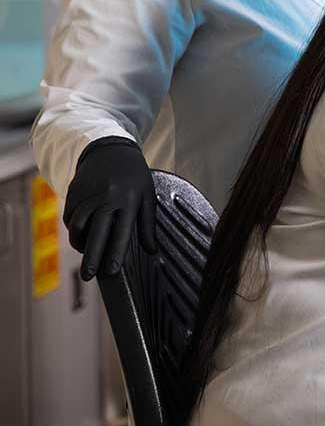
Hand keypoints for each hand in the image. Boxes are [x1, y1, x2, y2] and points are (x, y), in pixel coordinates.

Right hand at [63, 137, 157, 279]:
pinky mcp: (74, 193)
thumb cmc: (134, 176)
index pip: (121, 233)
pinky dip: (73, 229)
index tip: (111, 271)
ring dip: (80, 244)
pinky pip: (70, 217)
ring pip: (78, 227)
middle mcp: (107, 199)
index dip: (115, 254)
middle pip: (96, 233)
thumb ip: (147, 225)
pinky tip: (80, 234)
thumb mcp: (147, 196)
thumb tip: (152, 251)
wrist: (110, 149)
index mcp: (128, 200)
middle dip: (91, 257)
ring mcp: (88, 195)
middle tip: (88, 276)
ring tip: (86, 254)